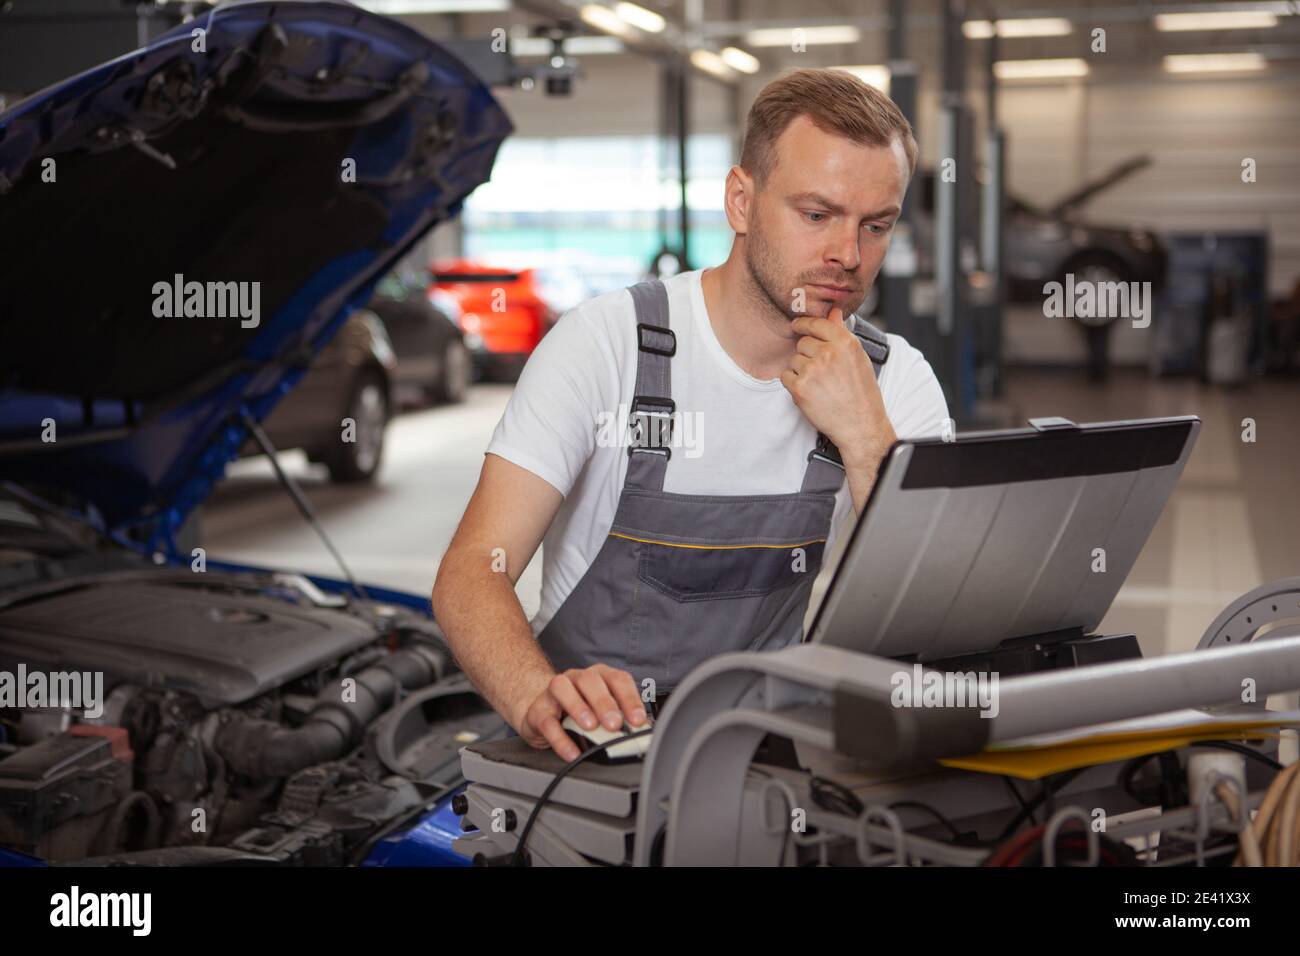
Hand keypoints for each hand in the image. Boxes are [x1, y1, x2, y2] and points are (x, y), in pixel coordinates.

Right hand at [515, 664, 647, 761]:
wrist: (541, 709)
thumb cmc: (579, 709)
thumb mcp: (601, 711)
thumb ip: (621, 718)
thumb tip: (642, 735)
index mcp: (599, 676)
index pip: (618, 679)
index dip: (630, 699)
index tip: (638, 720)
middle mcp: (577, 678)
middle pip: (590, 680)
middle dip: (605, 703)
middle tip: (615, 724)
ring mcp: (555, 692)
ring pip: (563, 689)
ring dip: (579, 707)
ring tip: (590, 727)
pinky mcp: (538, 711)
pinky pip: (547, 722)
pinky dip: (560, 739)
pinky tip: (571, 751)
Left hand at [780, 308, 894, 465]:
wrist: (860, 425)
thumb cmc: (862, 393)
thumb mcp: (858, 358)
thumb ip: (842, 333)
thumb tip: (834, 311)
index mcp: (845, 343)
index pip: (817, 323)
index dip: (804, 323)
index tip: (797, 325)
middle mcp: (828, 353)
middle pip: (802, 342)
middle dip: (807, 354)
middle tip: (821, 371)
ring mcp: (812, 370)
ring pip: (794, 360)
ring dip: (801, 370)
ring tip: (819, 384)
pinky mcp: (799, 388)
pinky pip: (786, 376)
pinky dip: (793, 384)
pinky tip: (810, 392)